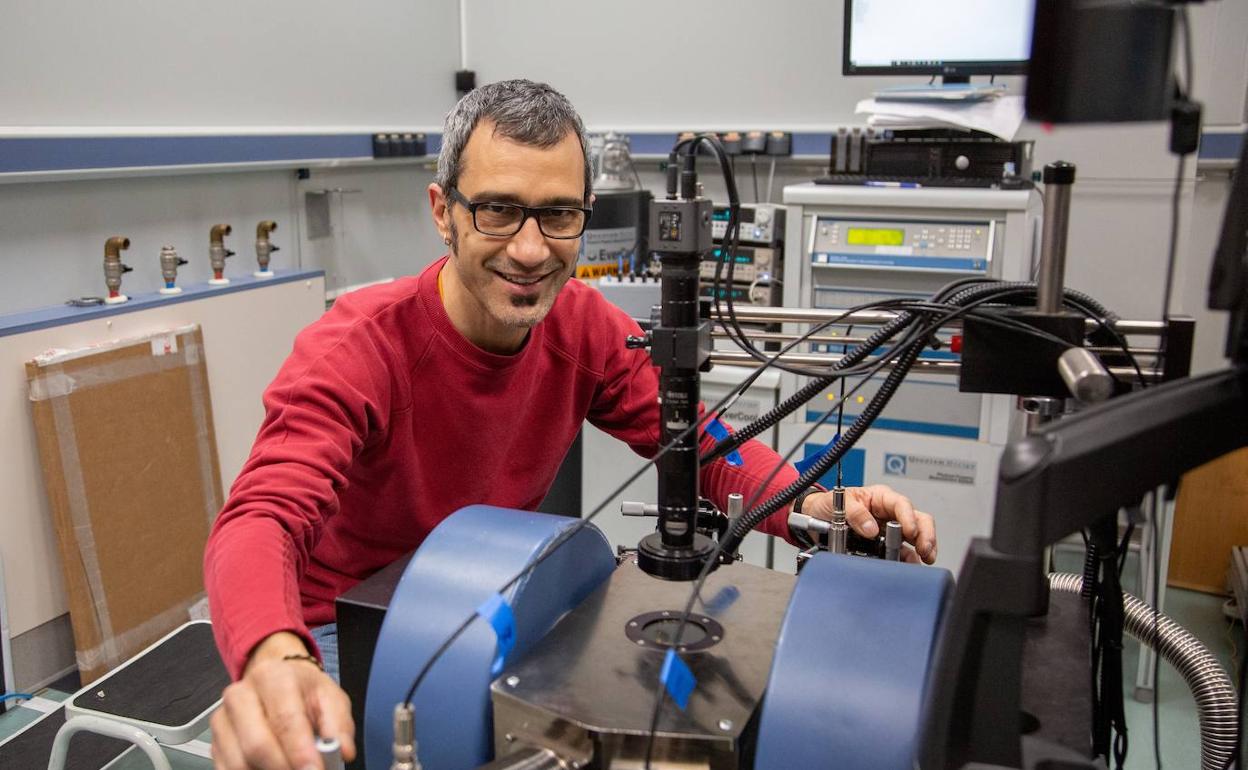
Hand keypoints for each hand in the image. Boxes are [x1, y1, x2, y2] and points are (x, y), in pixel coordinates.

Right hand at [211, 632, 354, 769]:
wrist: (276, 679)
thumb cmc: (302, 691)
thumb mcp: (330, 698)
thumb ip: (339, 725)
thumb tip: (341, 751)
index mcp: (273, 677)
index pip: (285, 720)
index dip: (300, 751)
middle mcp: (241, 694)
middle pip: (256, 745)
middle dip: (283, 768)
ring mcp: (223, 718)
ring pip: (239, 763)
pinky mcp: (216, 741)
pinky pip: (228, 769)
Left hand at [801, 484, 936, 564]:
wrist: (814, 518)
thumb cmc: (827, 504)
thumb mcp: (839, 501)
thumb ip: (855, 512)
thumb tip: (871, 528)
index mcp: (880, 498)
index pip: (902, 505)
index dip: (909, 518)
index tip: (910, 531)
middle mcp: (889, 514)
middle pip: (918, 521)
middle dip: (926, 535)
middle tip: (925, 549)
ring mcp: (889, 532)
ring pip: (915, 539)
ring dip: (921, 550)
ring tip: (923, 561)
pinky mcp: (884, 548)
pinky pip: (901, 555)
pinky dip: (908, 562)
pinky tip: (910, 569)